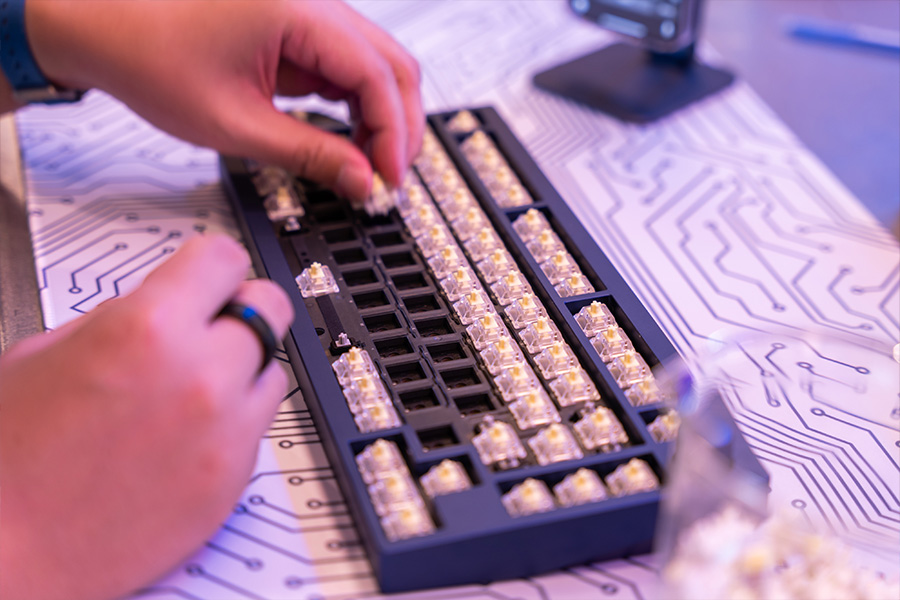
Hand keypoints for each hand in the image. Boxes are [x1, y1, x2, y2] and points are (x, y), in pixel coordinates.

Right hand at [0, 235, 293, 599]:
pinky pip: (260, 427)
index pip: (225, 258)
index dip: (212, 266)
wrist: (8, 549)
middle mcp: (201, 375)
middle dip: (239, 310)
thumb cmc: (11, 457)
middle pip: (269, 306)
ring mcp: (226, 431)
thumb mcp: (46, 351)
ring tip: (190, 393)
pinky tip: (187, 436)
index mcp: (148, 329)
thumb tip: (170, 301)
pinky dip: (235, 421)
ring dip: (241, 371)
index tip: (209, 276)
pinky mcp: (235, 479)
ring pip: (270, 369)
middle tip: (212, 327)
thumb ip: (125, 315)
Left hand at [25, 0, 423, 201]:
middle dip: (401, 127)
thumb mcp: (237, 124)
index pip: (377, 75)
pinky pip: (351, 68)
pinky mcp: (303, 31)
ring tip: (369, 168)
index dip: (393, 134)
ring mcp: (312, 15)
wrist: (110, 29)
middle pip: (394, 65)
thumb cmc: (154, 59)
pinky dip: (360, 109)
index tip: (388, 180)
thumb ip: (310, 154)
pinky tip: (351, 143)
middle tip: (389, 179)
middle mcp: (314, 3)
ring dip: (384, 118)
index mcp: (297, 12)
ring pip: (379, 66)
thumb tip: (361, 180)